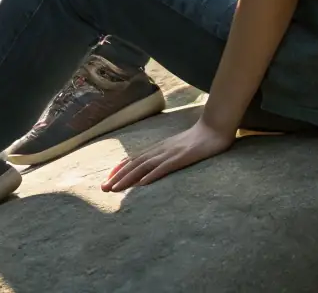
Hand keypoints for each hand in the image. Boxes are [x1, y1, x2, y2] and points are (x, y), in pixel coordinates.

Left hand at [101, 119, 234, 191]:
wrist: (214, 127)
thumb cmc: (199, 139)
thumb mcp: (179, 148)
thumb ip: (167, 155)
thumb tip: (155, 166)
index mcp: (160, 148)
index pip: (135, 159)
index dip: (120, 169)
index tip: (107, 179)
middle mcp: (161, 150)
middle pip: (135, 164)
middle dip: (118, 176)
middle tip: (103, 189)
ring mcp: (171, 153)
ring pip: (144, 166)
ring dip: (128, 178)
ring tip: (115, 189)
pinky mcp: (182, 157)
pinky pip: (164, 167)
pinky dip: (151, 175)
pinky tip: (142, 184)